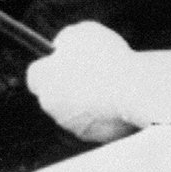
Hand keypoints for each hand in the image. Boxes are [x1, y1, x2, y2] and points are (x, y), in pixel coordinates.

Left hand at [25, 22, 148, 142]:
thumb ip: (66, 39)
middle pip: (56, 95)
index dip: (50, 66)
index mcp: (43, 81)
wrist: (134, 90)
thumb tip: (63, 46)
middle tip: (93, 71)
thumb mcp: (81, 33)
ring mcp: (74, 125)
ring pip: (78, 111)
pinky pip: (100, 123)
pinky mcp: (97, 138)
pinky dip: (108, 114)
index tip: (65, 59)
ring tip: (112, 84)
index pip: (36, 76)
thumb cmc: (105, 58)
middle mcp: (53, 108)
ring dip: (89, 100)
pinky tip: (123, 99)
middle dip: (69, 85)